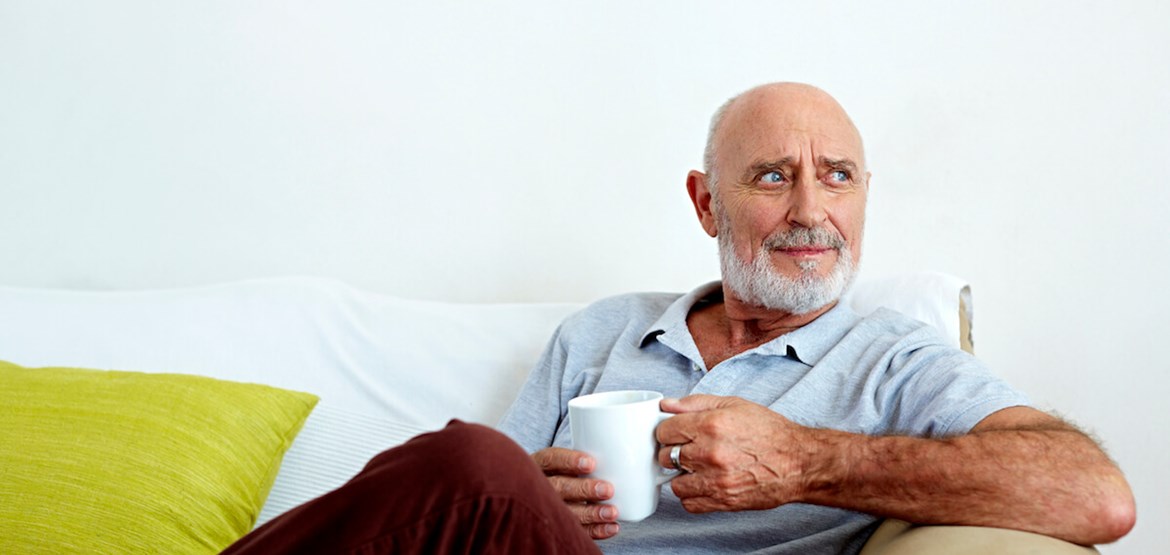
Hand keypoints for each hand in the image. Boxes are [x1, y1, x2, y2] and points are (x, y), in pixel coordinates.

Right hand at [532, 447, 620, 538]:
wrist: (543, 493)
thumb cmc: (566, 469)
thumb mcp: (565, 456)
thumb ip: (589, 447)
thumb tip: (628, 429)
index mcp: (539, 464)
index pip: (550, 459)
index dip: (569, 460)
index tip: (591, 463)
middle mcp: (539, 486)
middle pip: (558, 488)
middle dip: (583, 490)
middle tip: (608, 489)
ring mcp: (546, 507)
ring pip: (565, 512)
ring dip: (591, 513)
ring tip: (613, 512)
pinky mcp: (558, 525)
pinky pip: (575, 531)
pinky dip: (595, 531)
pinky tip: (612, 527)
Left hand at [656, 394, 809, 512]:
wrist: (798, 463)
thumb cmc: (770, 433)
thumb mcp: (734, 405)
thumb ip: (696, 403)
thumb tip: (667, 405)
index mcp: (710, 425)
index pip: (665, 431)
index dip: (669, 431)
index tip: (676, 433)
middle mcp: (710, 453)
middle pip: (666, 457)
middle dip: (674, 452)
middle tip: (689, 450)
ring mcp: (715, 480)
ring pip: (675, 483)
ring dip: (683, 476)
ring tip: (698, 468)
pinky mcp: (723, 501)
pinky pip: (689, 503)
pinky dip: (693, 495)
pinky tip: (705, 483)